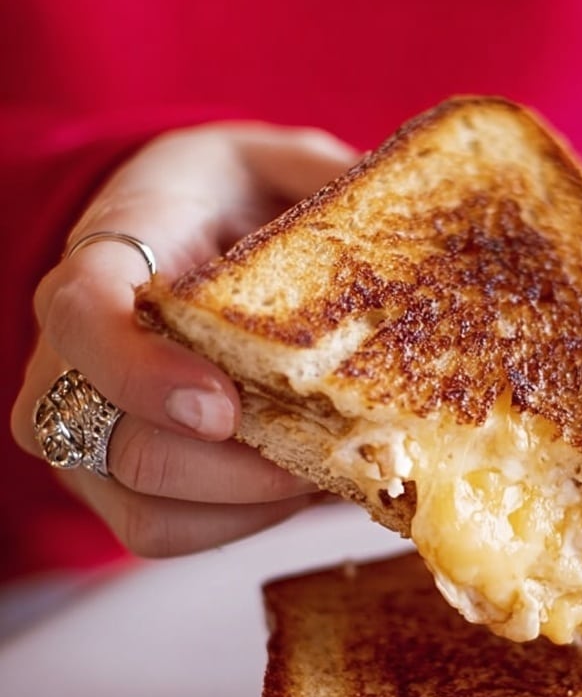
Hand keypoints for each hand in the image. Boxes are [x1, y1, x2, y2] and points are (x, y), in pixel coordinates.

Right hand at [10, 122, 357, 556]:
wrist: (176, 244)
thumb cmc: (225, 203)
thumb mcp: (270, 162)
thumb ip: (317, 177)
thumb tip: (396, 204)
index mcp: (103, 261)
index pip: (84, 318)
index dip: (143, 373)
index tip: (222, 407)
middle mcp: (69, 355)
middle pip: (121, 442)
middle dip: (231, 468)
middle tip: (320, 457)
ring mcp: (82, 427)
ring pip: (142, 508)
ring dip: (246, 505)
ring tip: (319, 474)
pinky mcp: (113, 483)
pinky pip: (164, 534)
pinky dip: (240, 525)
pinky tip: (293, 489)